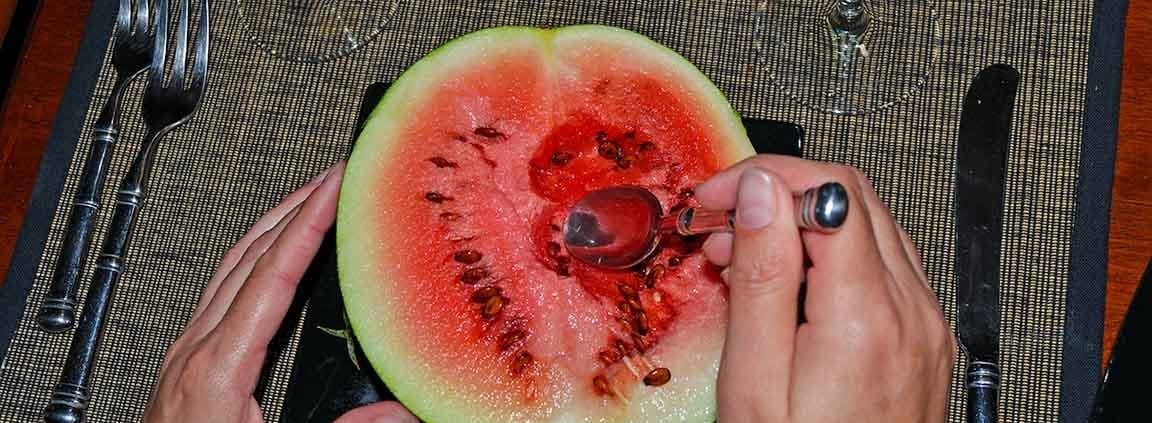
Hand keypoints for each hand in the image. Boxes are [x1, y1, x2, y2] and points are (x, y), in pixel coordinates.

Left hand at [143, 162, 417, 422]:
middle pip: (247, 255)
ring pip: (229, 267)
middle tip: (334, 177)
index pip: (271, 274)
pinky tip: (272, 261)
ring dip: (272, 227)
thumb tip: (399, 412)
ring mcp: (185, 352)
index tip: (334, 187)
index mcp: (219, 367)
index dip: (307, 224)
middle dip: (294, 207)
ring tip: (311, 202)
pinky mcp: (185, 363)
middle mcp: (196, 350)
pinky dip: (255, 259)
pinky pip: (221, 289)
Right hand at [696, 155, 954, 421]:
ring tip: (740, 254)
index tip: (713, 200)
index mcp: (867, 316)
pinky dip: (830, 253)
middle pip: (853, 197)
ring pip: (869, 225)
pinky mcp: (925, 341)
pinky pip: (882, 266)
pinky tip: (786, 283)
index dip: (762, 178)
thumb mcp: (756, 384)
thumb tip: (762, 194)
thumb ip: (761, 280)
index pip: (827, 192)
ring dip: (802, 221)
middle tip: (718, 223)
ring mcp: (926, 326)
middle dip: (778, 192)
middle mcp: (912, 312)